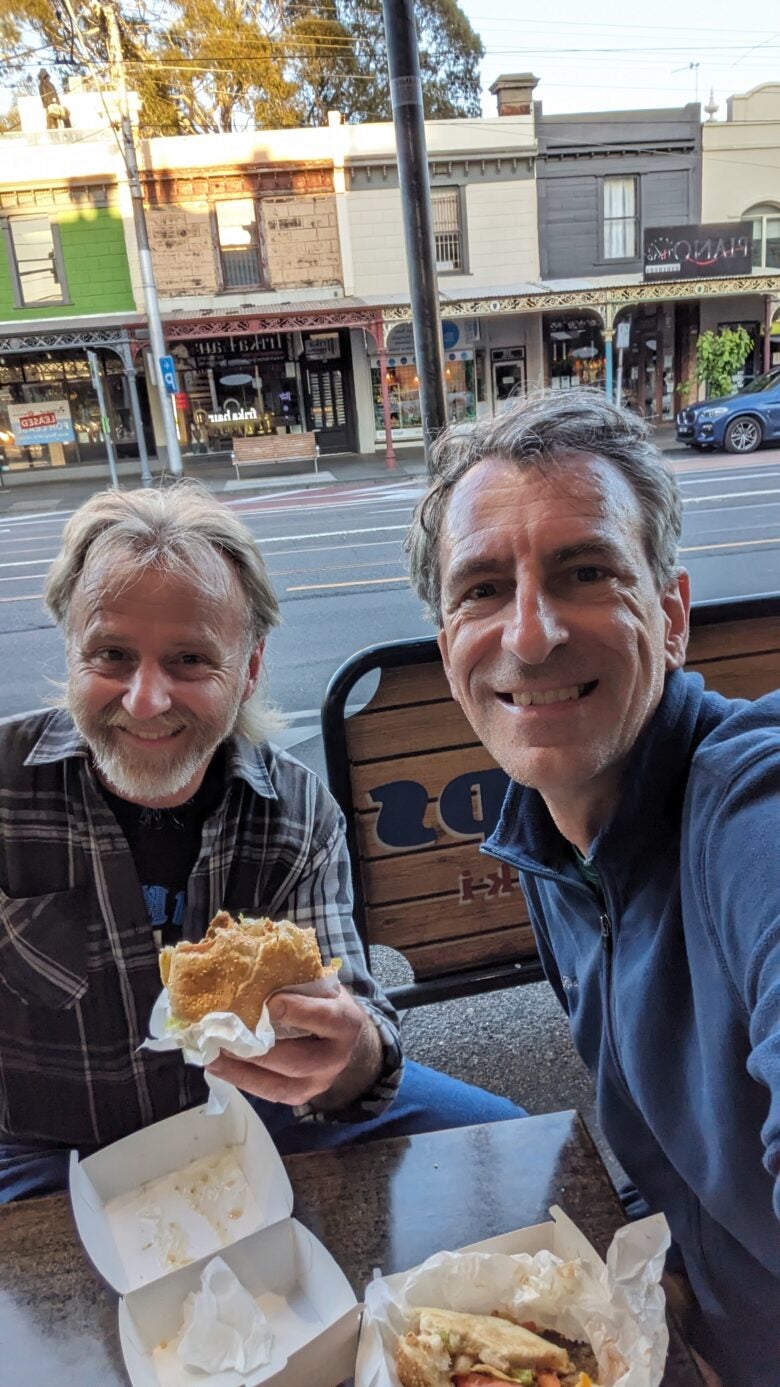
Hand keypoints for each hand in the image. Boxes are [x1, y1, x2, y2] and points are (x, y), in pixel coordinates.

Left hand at [205, 985, 380, 1108]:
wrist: (343, 1042)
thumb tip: (251, 963)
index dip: (298, 1012)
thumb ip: (296, 980)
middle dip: (258, 1050)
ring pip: (278, 1085)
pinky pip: (267, 1093)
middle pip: (297, 1060)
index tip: (269, 1003)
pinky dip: (240, 1079)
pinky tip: (218, 1066)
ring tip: (211, 1055)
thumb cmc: (323, 1003)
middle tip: (225, 1036)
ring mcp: (317, 1083)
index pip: (326, 1019)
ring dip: (240, 1070)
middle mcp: (335, 1058)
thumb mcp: (321, 986)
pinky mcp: (298, 1097)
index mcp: (345, 1023)